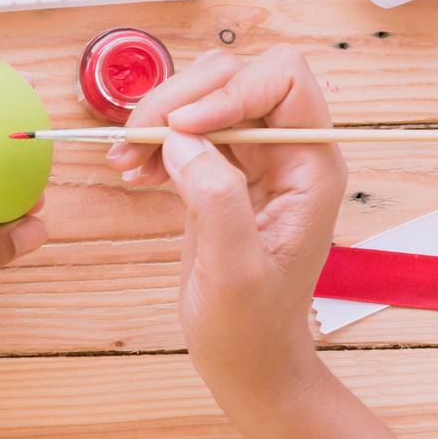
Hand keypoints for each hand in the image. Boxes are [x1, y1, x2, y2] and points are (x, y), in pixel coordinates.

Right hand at [107, 47, 403, 438]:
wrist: (247, 361)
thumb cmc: (251, 328)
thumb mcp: (234, 272)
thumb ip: (216, 198)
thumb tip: (181, 138)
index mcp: (311, 167)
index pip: (283, 80)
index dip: (229, 91)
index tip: (180, 128)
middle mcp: (288, 152)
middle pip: (236, 77)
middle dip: (180, 100)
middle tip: (135, 141)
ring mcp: (255, 158)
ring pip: (205, 95)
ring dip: (160, 118)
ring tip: (126, 159)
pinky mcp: (224, 169)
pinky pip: (187, 127)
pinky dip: (154, 139)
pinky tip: (133, 170)